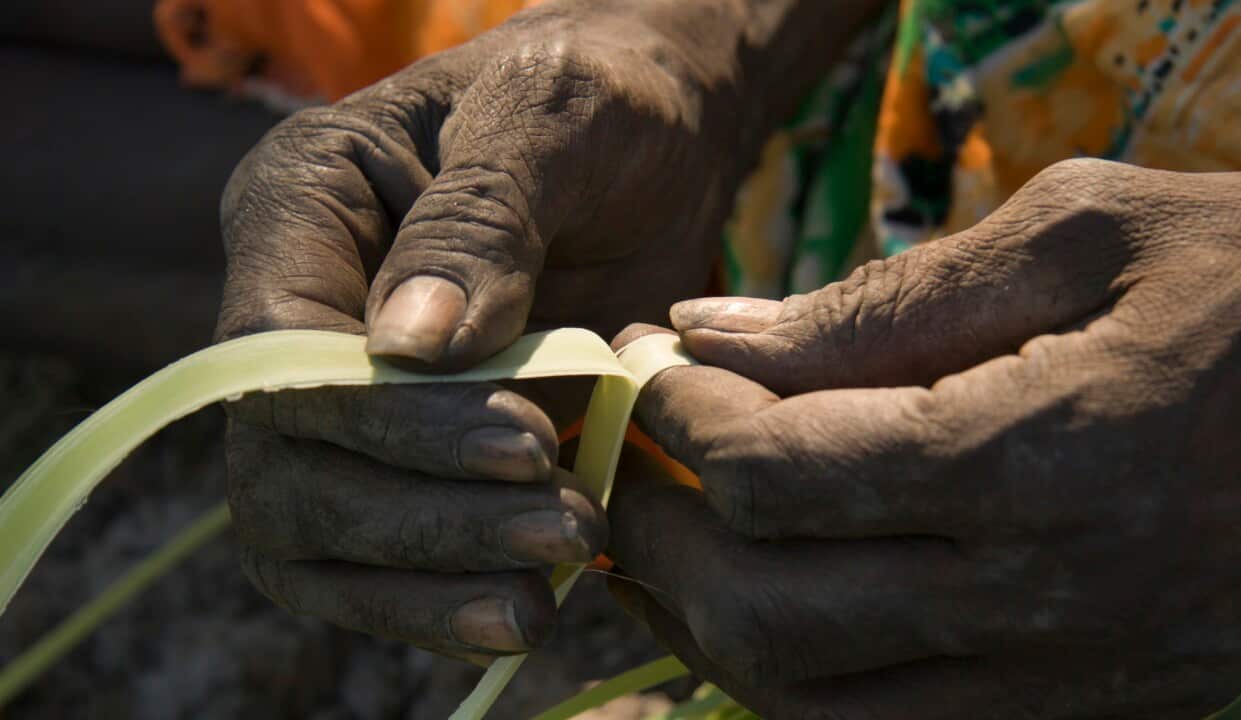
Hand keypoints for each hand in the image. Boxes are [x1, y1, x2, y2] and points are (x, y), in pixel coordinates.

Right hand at [214, 0, 755, 659]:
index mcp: (301, 209)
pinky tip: (524, 615)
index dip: (381, 418)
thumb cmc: (600, 102)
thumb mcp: (553, 119)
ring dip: (427, 576)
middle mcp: (303, 313)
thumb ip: (481, 220)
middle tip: (560, 523)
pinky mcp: (407, 454)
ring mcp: (348, 396)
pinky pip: (374, 559)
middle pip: (286, 462)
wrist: (652, 141)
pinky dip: (438, 599)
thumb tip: (407, 347)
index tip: (521, 438)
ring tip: (548, 591)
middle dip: (417, 512)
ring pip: (316, 533)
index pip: (280, 350)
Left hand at [609, 159, 1240, 716]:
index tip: (646, 372)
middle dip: (657, 537)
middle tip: (622, 466)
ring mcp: (1075, 678)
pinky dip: (796, 684)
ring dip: (703, 631)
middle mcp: (1050, 597)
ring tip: (660, 547)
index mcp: (1039, 456)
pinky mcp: (1094, 711)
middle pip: (768, 612)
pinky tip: (763, 608)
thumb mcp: (1074, 234)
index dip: (676, 424)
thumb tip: (707, 334)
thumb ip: (877, 299)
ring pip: (813, 706)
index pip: (774, 477)